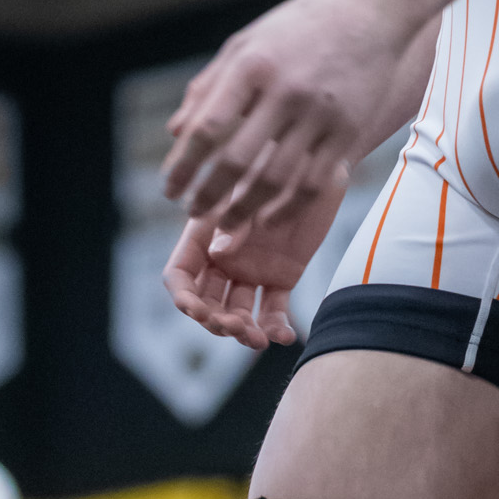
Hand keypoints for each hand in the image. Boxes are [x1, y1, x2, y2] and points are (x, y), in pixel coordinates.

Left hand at [161, 0, 413, 226]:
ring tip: (227, 224)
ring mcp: (320, 112)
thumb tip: (176, 133)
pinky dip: (288, 209)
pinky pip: (314, 182)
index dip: (183, 164)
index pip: (207, 127)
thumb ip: (210, 86)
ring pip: (276, 179)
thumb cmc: (299, 27)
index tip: (170, 188)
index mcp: (252, 64)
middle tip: (192, 212)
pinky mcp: (349, 129)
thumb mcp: (247, 43)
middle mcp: (286, 89)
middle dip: (208, 195)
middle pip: (237, 159)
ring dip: (245, 210)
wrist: (370, 11)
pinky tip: (269, 218)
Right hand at [164, 172, 349, 349]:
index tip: (196, 310)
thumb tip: (218, 254)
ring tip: (258, 339)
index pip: (180, 275)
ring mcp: (251, 270)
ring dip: (242, 332)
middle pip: (206, 303)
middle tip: (236, 327)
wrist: (317, 159)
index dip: (184, 297)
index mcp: (203, 234)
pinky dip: (276, 328)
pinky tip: (286, 337)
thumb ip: (235, 218)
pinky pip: (273, 310)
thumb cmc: (276, 161)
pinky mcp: (282, 277)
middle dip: (215, 321)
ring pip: (237, 313)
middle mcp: (222, 257)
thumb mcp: (251, 185)